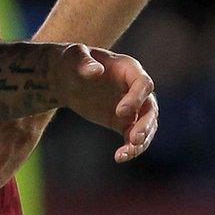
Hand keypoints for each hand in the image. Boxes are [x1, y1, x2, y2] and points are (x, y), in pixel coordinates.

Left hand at [54, 45, 157, 161]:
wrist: (64, 78)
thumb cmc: (71, 61)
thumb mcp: (74, 56)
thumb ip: (84, 62)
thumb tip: (96, 70)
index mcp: (129, 69)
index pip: (144, 83)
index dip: (136, 98)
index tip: (120, 112)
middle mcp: (135, 88)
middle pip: (150, 108)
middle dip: (145, 124)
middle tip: (134, 138)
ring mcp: (132, 106)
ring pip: (146, 125)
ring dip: (141, 140)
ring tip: (127, 153)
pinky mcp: (123, 122)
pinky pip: (132, 136)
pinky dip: (130, 148)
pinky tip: (120, 157)